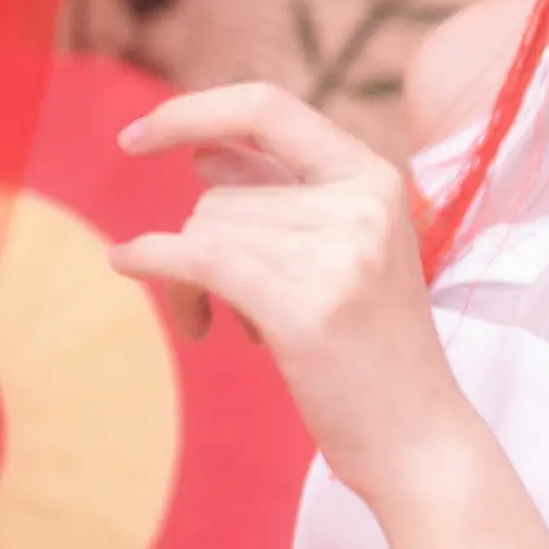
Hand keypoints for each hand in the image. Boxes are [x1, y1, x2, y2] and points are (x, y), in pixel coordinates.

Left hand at [107, 82, 472, 506]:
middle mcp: (363, 204)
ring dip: (189, 278)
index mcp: (378, 179)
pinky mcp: (307, 307)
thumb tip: (202, 149)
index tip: (138, 136)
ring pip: (206, 230)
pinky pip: (195, 259)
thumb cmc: (374, 352)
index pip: (268, 108)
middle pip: (223, 194)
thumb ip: (282, 196)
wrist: (419, 439)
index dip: (194, 112)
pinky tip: (129, 266)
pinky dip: (150, 262)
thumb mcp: (342, 254)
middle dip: (199, 243)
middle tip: (219, 305)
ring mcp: (340, 254)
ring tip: (229, 326)